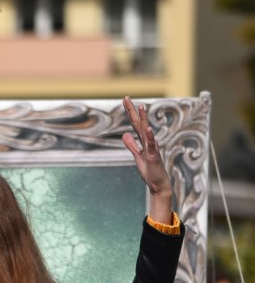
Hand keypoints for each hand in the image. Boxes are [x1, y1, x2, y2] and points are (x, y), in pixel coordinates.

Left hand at [121, 96, 173, 223]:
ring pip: (146, 132)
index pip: (135, 124)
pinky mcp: (153, 157)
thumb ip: (131, 145)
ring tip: (140, 107)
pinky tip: (147, 128)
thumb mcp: (137, 156)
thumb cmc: (150, 171)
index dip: (130, 112)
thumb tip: (124, 135)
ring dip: (143, 119)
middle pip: (139, 124)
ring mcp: (152, 148)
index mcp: (144, 141)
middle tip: (126, 97)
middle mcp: (148, 142)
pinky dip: (150, 137)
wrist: (159, 184)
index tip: (125, 100)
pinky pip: (152, 145)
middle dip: (132, 111)